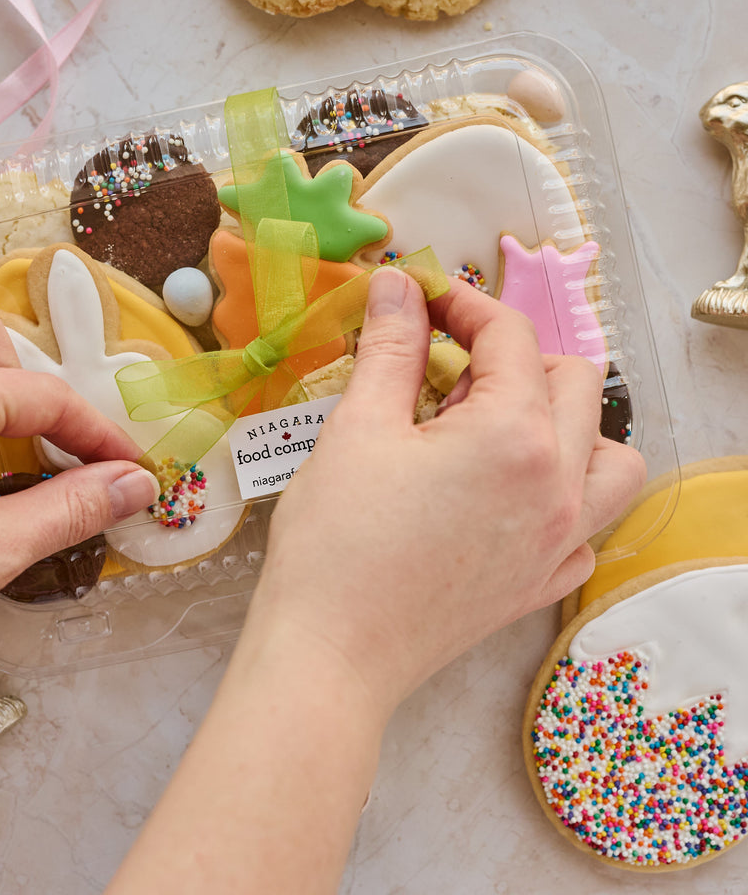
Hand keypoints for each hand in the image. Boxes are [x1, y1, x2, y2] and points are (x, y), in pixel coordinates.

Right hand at [248, 268, 646, 718]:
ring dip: (566, 421)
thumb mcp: (357, 428)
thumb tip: (397, 286)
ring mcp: (560, 541)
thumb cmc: (336, 542)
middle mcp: (558, 485)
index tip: (421, 300)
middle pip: (574, 381)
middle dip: (514, 355)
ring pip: (609, 456)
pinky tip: (505, 495)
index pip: (510, 337)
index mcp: (514, 436)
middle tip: (446, 366)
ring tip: (499, 426)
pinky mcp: (543, 583)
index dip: (462, 305)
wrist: (331, 655)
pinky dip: (563, 492)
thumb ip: (390, 347)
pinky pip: (588, 522)